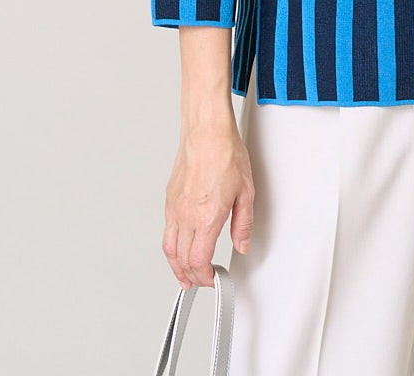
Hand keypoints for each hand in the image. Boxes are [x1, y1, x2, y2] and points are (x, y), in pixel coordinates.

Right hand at [162, 122, 254, 288]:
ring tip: (184, 276)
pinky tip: (179, 248)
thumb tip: (242, 245)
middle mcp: (186, 216)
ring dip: (176, 267)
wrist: (206, 131)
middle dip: (191, 277)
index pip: (199, 261)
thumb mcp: (246, 192)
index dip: (205, 277)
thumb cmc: (225, 153)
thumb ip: (243, 224)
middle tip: (201, 281)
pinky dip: (171, 247)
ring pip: (169, 248)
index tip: (213, 279)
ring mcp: (175, 208)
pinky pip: (167, 231)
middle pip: (182, 260)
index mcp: (207, 218)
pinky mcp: (170, 199)